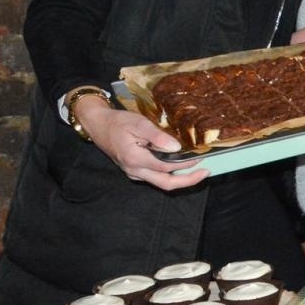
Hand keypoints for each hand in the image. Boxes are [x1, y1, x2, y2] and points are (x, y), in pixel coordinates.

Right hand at [71, 95, 206, 191]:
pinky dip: (169, 174)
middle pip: (166, 183)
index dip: (186, 163)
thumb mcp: (138, 123)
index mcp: (135, 159)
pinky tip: (179, 165)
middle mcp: (134, 170)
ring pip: (160, 182)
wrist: (98, 125)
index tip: (201, 157)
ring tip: (197, 169)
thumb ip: (157, 136)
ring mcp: (133, 173)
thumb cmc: (118, 122)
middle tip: (205, 172)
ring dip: (179, 179)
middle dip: (188, 181)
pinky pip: (154, 178)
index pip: (167, 166)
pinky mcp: (134, 171)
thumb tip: (177, 148)